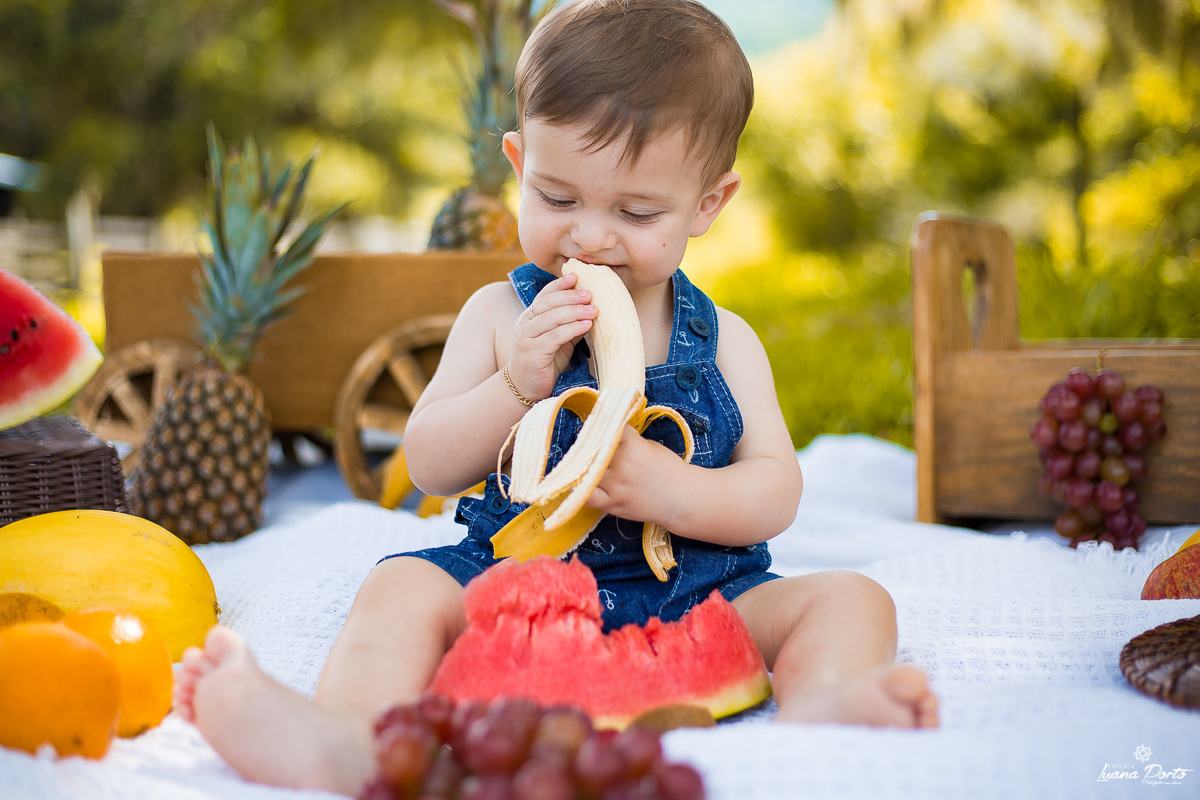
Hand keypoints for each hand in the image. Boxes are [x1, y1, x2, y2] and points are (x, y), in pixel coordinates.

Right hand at [506, 272, 596, 402]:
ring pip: (551, 318)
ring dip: (574, 312)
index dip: (559, 285)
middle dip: (570, 296)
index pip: (544, 295)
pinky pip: (554, 336)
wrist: (525, 388)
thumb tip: (591, 310)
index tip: (575, 275)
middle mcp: (525, 324)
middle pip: (548, 304)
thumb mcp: (559, 341)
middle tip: (590, 293)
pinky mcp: (532, 352)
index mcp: (530, 317)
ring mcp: (526, 338)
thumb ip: (569, 325)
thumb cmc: (544, 362)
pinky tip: (586, 325)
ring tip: (594, 309)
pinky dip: (571, 329)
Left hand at [586, 426, 685, 524]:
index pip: (608, 428)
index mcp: (634, 448)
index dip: (601, 423)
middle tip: (585, 438)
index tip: (596, 419)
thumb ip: (626, 441)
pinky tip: (577, 481)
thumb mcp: (650, 446)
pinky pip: (587, 496)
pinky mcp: (612, 505)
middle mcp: (622, 467)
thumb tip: (605, 433)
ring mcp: (616, 488)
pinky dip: (579, 488)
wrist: (681, 498)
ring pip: (585, 471)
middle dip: (587, 442)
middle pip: (592, 449)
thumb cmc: (668, 468)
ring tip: (580, 458)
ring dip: (581, 464)